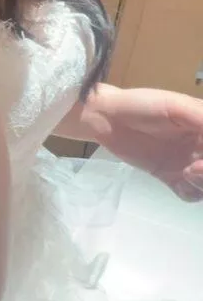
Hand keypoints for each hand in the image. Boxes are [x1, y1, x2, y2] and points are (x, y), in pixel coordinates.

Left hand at [88, 86, 202, 201]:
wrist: (107, 119)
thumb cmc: (142, 106)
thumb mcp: (176, 108)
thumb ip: (201, 119)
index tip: (202, 161)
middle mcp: (201, 146)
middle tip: (193, 168)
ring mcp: (189, 163)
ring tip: (187, 172)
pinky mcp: (172, 178)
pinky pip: (192, 194)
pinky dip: (191, 192)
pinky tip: (179, 182)